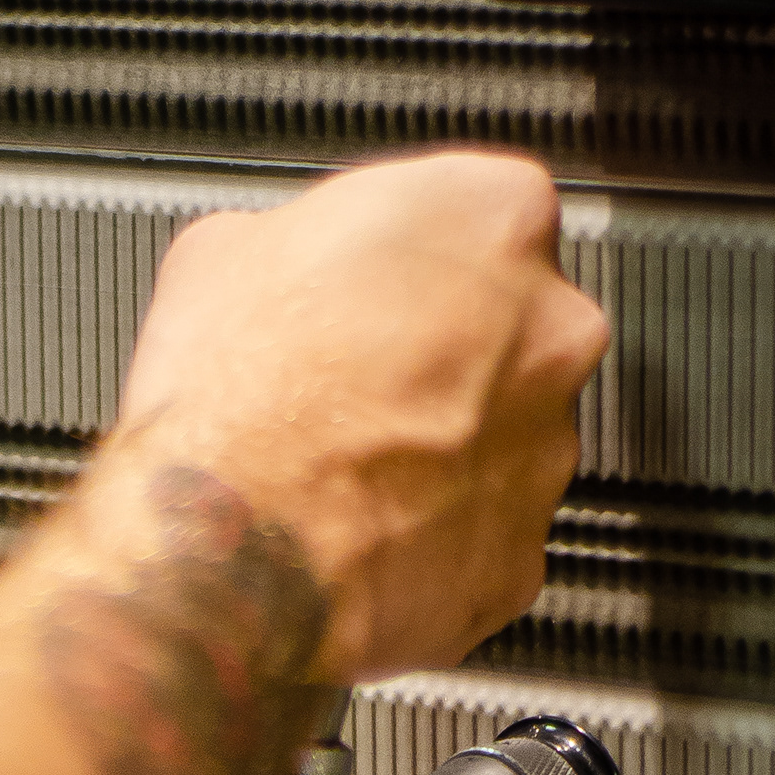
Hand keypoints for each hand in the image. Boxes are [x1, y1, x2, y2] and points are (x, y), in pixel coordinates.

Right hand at [113, 149, 609, 677]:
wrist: (225, 549)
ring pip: (504, 442)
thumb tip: (287, 267)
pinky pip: (485, 540)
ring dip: (440, 451)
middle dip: (444, 359)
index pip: (482, 214)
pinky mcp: (518, 560)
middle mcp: (549, 333)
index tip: (371, 285)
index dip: (411, 258)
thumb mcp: (226, 251)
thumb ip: (299, 244)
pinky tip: (364, 534)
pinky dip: (434, 541)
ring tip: (346, 470)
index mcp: (495, 218)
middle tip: (357, 383)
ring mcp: (545, 454)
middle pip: (512, 332)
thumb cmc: (235, 402)